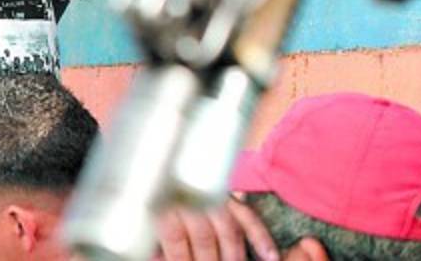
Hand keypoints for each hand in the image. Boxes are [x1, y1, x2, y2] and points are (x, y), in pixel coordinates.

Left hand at [157, 197, 278, 260]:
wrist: (167, 170)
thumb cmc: (159, 205)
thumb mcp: (151, 224)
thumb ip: (157, 245)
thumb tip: (160, 258)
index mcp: (164, 200)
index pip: (175, 237)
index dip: (180, 259)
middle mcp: (190, 194)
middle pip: (204, 236)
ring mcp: (212, 194)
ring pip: (229, 230)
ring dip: (233, 256)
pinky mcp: (231, 196)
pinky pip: (249, 217)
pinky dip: (261, 238)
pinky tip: (269, 257)